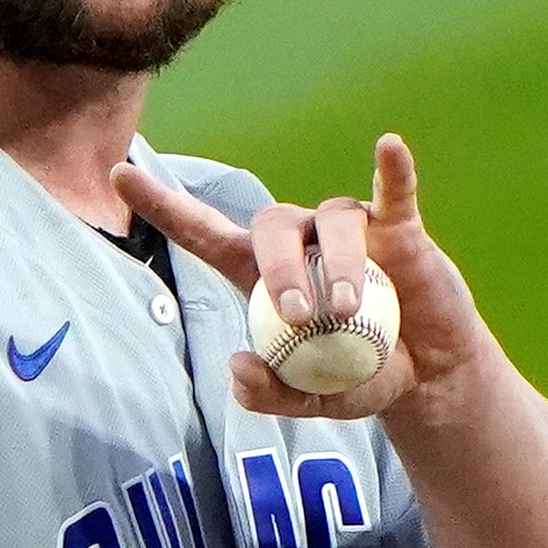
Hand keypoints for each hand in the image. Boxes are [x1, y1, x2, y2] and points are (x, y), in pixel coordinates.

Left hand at [115, 132, 500, 423]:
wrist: (428, 375)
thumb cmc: (359, 375)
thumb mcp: (311, 399)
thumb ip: (270, 394)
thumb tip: (236, 368)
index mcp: (262, 275)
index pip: (203, 233)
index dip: (163, 204)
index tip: (119, 172)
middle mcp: (302, 241)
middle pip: (270, 227)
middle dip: (278, 270)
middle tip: (300, 318)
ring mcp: (350, 229)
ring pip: (333, 223)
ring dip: (336, 267)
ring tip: (348, 313)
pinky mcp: (398, 227)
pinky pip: (393, 192)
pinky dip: (393, 171)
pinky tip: (389, 148)